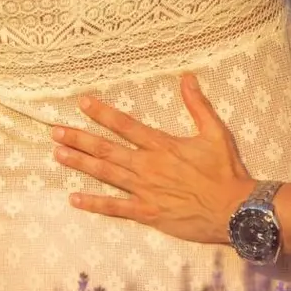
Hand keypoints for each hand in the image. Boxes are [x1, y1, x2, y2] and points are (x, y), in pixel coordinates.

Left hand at [51, 74, 255, 245]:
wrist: (235, 211)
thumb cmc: (226, 172)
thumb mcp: (215, 133)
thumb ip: (198, 105)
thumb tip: (187, 77)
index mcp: (162, 146)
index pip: (125, 125)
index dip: (102, 113)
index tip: (82, 103)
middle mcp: (148, 166)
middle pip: (106, 149)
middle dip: (79, 139)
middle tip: (54, 131)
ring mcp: (145, 190)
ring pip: (106, 174)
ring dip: (80, 164)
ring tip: (57, 154)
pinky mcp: (148, 213)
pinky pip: (116, 208)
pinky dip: (94, 204)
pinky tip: (74, 199)